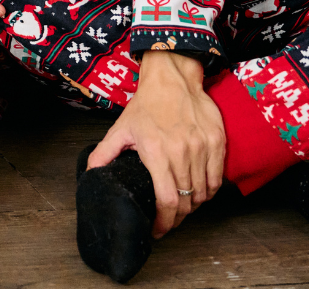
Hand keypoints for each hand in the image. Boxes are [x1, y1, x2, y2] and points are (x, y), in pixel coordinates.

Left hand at [87, 52, 223, 236]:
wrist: (172, 77)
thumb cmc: (147, 104)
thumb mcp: (122, 128)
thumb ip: (105, 152)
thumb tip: (90, 174)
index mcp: (157, 152)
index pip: (167, 202)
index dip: (163, 223)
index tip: (158, 230)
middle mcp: (181, 152)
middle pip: (186, 202)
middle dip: (176, 218)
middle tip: (168, 219)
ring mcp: (202, 148)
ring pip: (202, 194)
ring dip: (193, 206)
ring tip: (182, 206)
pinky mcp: (217, 142)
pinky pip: (217, 179)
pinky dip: (209, 191)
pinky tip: (199, 192)